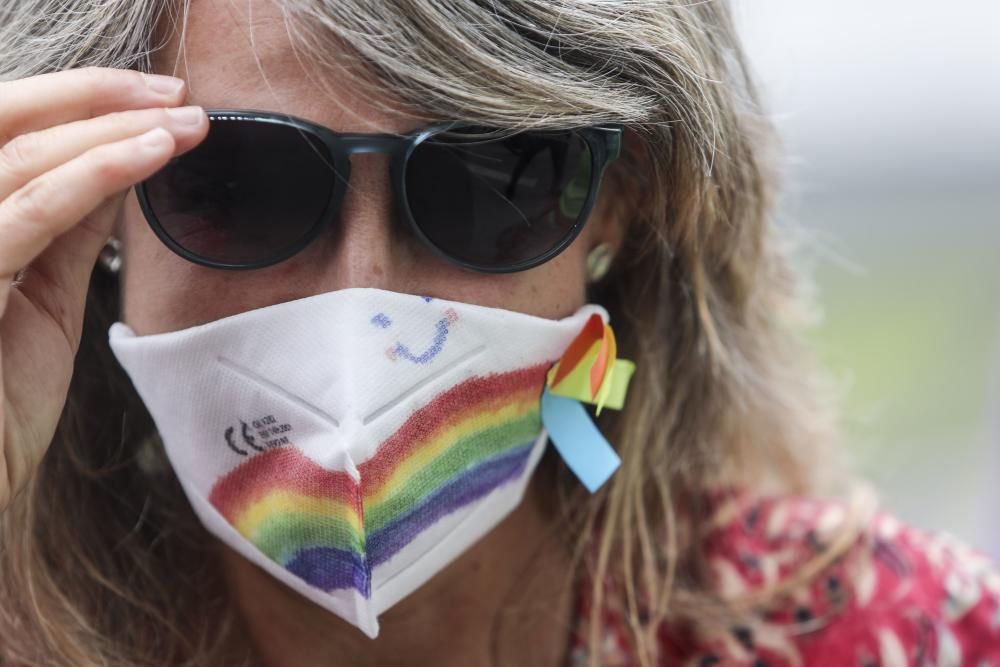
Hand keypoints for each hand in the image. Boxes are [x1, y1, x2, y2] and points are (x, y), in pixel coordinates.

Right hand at [0, 66, 208, 509]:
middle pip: (7, 122)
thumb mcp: (45, 295)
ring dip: (110, 129)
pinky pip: (31, 212)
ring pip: (22, 156)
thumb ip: (70, 228)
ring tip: (181, 122)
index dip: (81, 102)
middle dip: (96, 98)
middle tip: (175, 96)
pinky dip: (92, 175)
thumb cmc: (0, 395)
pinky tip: (147, 153)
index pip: (12, 133)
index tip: (158, 100)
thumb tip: (117, 166)